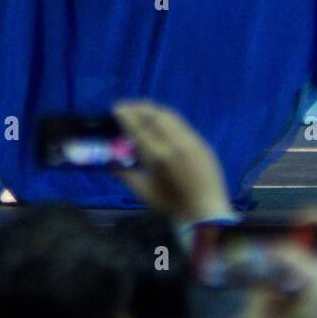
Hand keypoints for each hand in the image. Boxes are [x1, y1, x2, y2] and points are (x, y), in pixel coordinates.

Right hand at [112, 99, 234, 224]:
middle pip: (154, 116)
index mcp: (157, 156)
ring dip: (153, 109)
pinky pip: (181, 123)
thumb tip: (111, 161)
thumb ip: (125, 174)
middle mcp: (174, 143)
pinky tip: (161, 118)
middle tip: (126, 105)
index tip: (116, 108)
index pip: (138, 128)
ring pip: (170, 115)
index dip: (126, 116)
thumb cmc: (171, 205)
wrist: (205, 212)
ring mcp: (190, 140)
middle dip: (138, 107)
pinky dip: (167, 116)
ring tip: (141, 108)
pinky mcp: (201, 141)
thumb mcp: (143, 192)